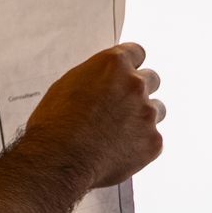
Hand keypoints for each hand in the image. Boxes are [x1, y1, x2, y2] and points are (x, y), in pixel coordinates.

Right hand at [24, 42, 164, 189]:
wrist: (57, 160)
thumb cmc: (54, 124)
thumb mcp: (66, 87)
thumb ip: (94, 79)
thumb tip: (103, 83)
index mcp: (113, 64)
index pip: (137, 53)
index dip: (130, 66)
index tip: (126, 74)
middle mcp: (135, 84)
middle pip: (152, 79)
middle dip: (138, 91)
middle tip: (120, 107)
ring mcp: (147, 113)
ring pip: (156, 110)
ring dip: (141, 118)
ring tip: (116, 133)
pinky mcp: (153, 141)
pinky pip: (152, 140)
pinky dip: (138, 146)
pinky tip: (116, 152)